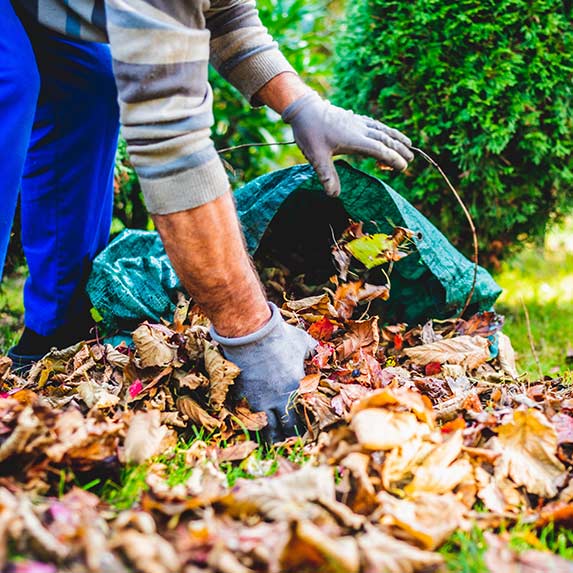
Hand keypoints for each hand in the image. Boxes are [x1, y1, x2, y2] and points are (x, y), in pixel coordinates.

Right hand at [210, 303, 315, 442]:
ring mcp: (257, 399)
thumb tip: (321, 355)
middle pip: (283, 430)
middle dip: (286, 437)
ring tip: (271, 440)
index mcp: (295, 389)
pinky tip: (253, 423)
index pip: (301, 420)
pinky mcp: (240, 395)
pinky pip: (246, 415)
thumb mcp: (303, 342)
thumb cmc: (280, 336)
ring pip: (264, 428)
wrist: (251, 332)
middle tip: (288, 440)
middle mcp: (276, 400)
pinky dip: (251, 421)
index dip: (302, 430)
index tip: (303, 433)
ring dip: (269, 435)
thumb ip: (313, 351)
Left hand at [282, 91, 413, 196]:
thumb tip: (334, 195)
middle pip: (385, 139)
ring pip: (382, 129)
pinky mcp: (353, 119)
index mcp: (354, 139)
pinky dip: (385, 130)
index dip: (392, 158)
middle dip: (399, 149)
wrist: (304, 108)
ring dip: (396, 137)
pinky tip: (387, 133)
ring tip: (408, 144)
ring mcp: (357, 122)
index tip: (403, 167)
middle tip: (411, 159)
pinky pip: (375, 124)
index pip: (379, 150)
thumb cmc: (309, 132)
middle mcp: (360, 129)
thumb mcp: (316, 156)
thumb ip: (326, 175)